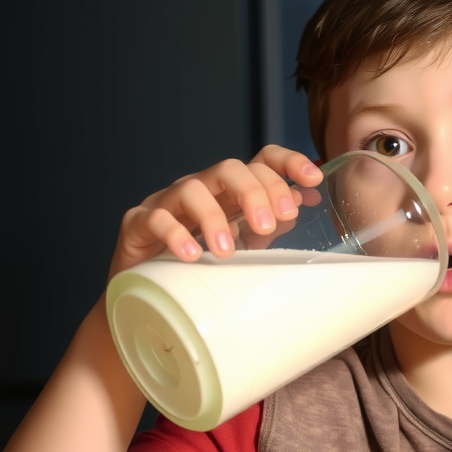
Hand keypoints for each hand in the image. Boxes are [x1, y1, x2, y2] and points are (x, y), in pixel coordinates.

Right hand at [108, 145, 323, 278]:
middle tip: (269, 225)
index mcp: (231, 191)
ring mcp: (168, 202)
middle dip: (254, 193)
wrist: (149, 291)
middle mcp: (202, 188)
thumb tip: (303, 201)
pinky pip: (156, 219)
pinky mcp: (139, 223)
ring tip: (226, 251)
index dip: (288, 162)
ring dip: (214, 218)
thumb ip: (270, 222)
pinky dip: (175, 235)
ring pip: (192, 189)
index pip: (261, 161)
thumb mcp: (243, 242)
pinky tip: (191, 255)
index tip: (313, 179)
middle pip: (229, 169)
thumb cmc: (200, 261)